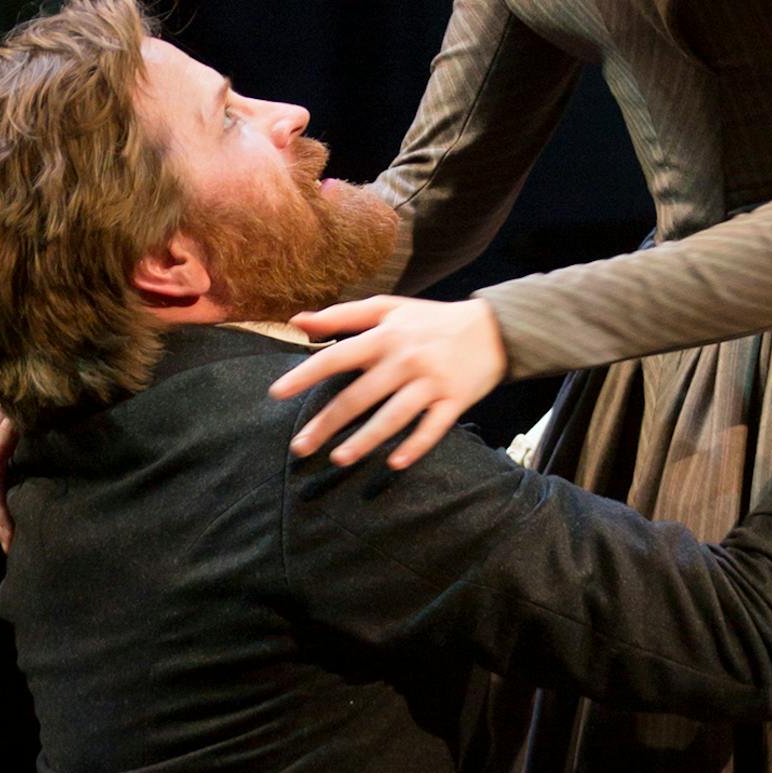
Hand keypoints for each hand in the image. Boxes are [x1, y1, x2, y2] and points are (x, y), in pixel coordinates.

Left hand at [268, 297, 506, 470]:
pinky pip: (432, 428)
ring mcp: (431, 383)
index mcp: (385, 336)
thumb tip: (297, 321)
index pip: (337, 356)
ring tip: (338, 459)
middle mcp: (405, 360)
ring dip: (364, 440)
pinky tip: (394, 463)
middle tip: (299, 447)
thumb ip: (342, 316)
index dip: (306, 374)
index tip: (277, 393)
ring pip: (392, 417)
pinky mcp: (454, 402)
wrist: (493, 329)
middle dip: (326, 423)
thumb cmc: (431, 321)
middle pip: (359, 396)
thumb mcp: (389, 309)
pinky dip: (414, 446)